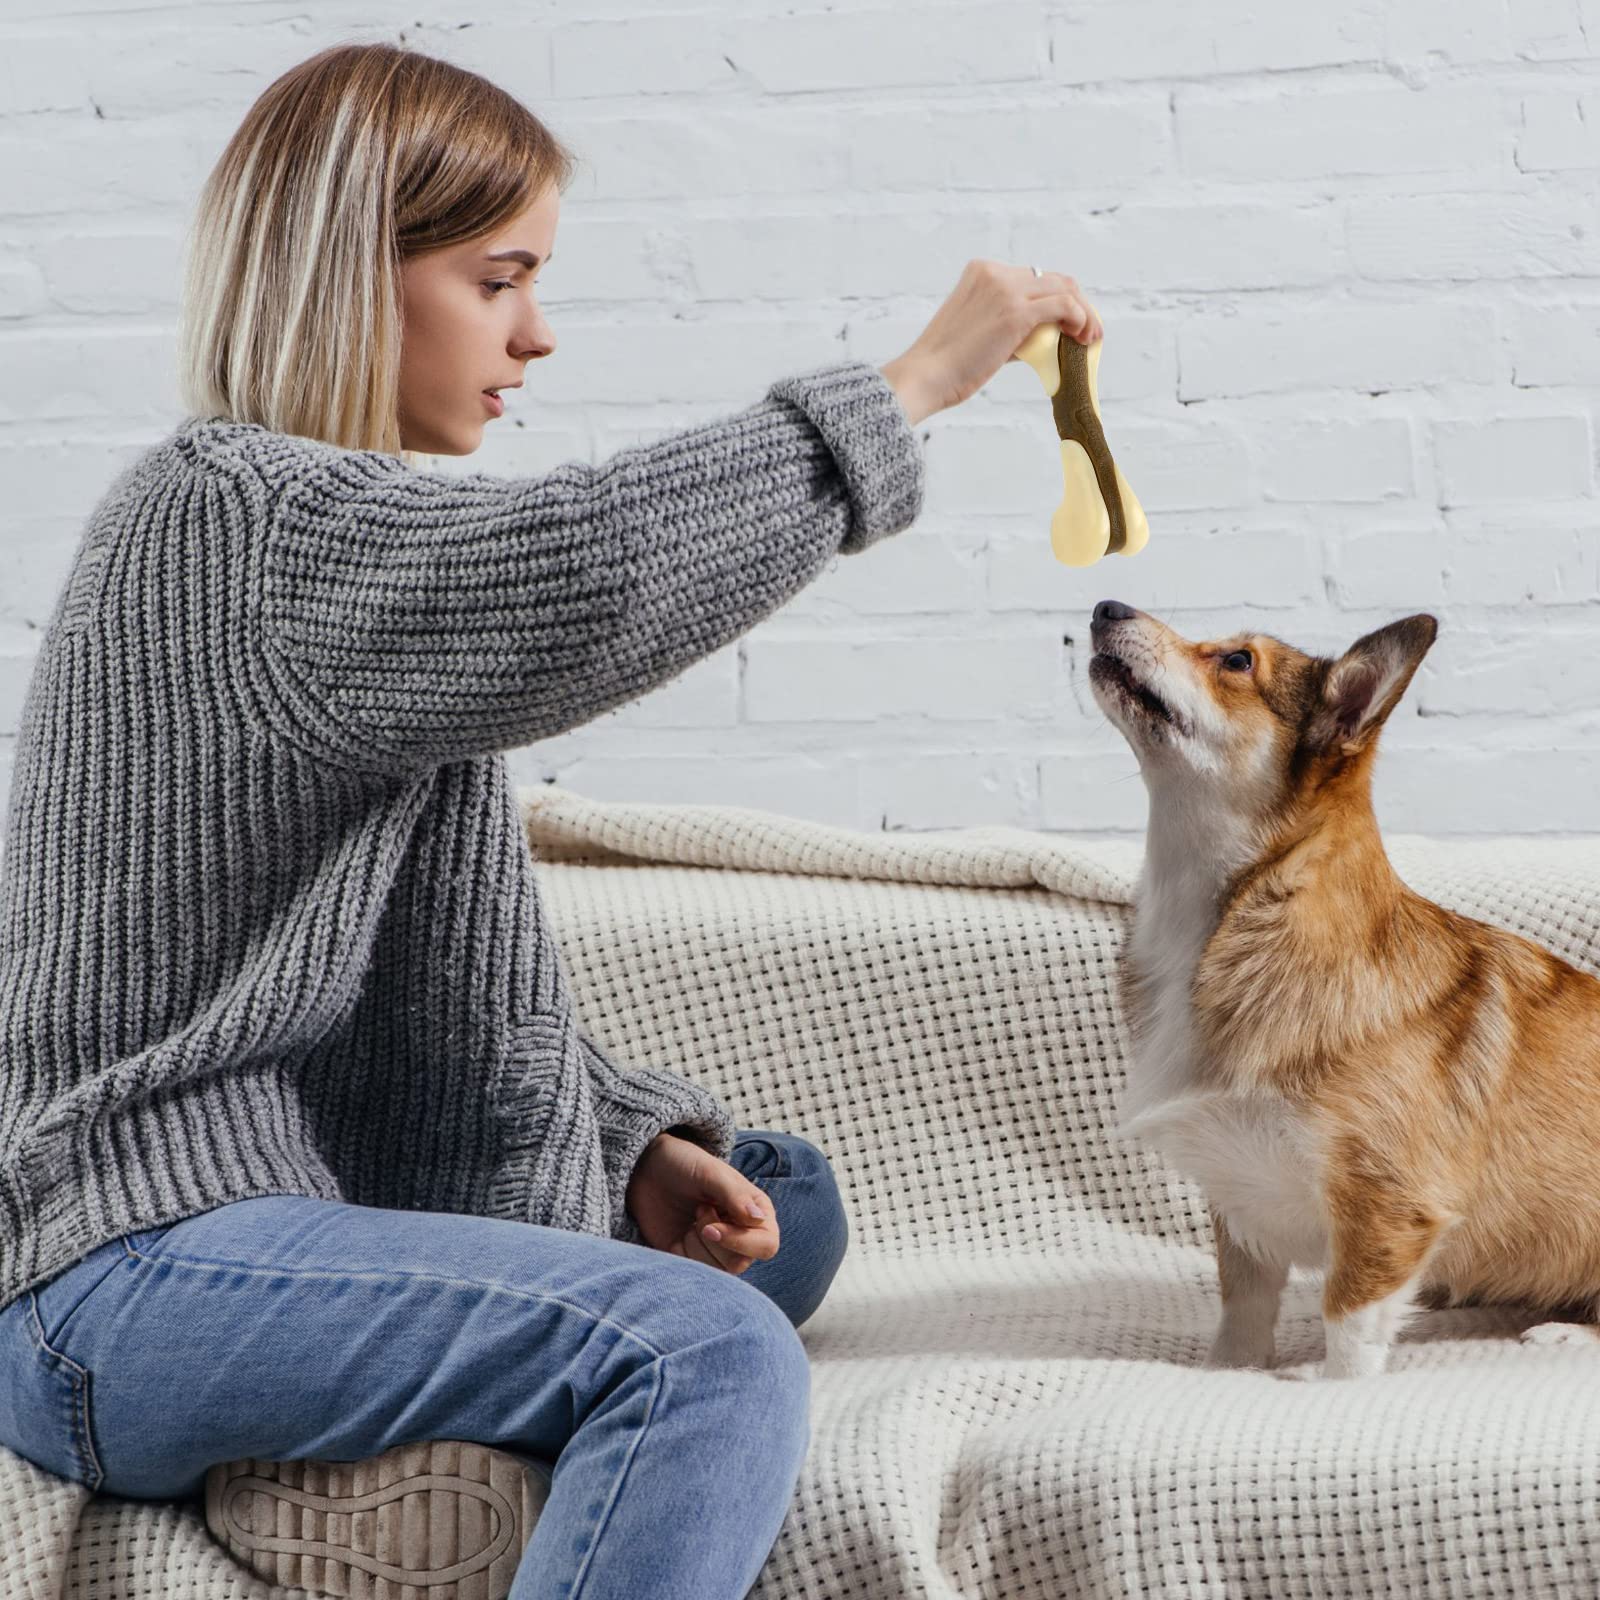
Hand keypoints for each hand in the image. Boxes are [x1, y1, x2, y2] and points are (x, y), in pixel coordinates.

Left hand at [625, 1131, 779, 1275]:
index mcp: (757, 1213)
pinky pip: (694, 1273)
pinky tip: (679, 1232)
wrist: (649, 1170)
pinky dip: (682, 1254)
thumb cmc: (686, 1164)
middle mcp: (743, 1235)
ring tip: (692, 1217)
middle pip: (740, 1263)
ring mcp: (719, 1250)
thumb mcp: (711, 1173)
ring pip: (716, 1271)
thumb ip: (736, 1195)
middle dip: (712, 1240)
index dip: (740, 1242)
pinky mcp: (695, 1259)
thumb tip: (759, 1219)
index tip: (710, 1228)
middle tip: (699, 1210)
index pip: (766, 1245)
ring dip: (696, 1245)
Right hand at [880, 260, 1101, 425]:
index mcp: (981, 272)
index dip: (1057, 298)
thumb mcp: (978, 333)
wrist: (924, 377)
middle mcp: (994, 272)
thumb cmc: (946, 367)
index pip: (1033, 277)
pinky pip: (1062, 305)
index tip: (1070, 322)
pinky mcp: (1015, 311)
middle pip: (1052, 279)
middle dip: (1077, 303)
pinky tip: (1081, 337)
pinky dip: (1079, 318)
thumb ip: (1010, 326)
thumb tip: (1042, 337)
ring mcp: (1005, 289)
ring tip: (1090, 338)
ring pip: (1063, 288)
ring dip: (1084, 312)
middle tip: (1087, 331)